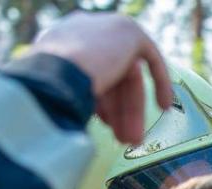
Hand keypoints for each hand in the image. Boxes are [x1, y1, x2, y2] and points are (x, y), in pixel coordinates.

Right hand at [30, 12, 172, 145]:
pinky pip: (149, 56)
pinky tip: (164, 106)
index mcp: (55, 41)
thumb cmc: (46, 95)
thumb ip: (73, 97)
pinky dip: (159, 81)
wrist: (55, 76)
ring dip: (132, 109)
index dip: (100, 102)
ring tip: (133, 139)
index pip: (86, 71)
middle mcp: (78, 29)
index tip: (106, 124)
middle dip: (118, 110)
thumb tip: (74, 120)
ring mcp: (103, 26)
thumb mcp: (56, 97)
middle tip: (124, 139)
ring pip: (125, 74)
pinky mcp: (127, 30)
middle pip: (109, 75)